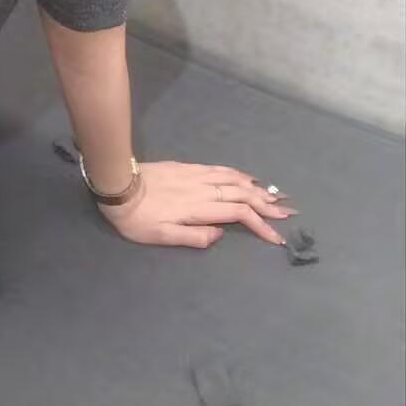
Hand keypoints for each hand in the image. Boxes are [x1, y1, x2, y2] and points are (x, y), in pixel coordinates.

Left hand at [94, 160, 298, 247]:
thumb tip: (220, 234)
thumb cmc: (136, 218)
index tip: (276, 237)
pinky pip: (219, 169)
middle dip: (267, 204)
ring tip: (275, 194)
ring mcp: (195, 175)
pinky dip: (238, 174)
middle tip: (288, 213)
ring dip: (257, 187)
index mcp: (198, 208)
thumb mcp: (160, 236)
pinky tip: (245, 177)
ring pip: (233, 179)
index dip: (260, 224)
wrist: (116, 184)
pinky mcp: (186, 167)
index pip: (238, 214)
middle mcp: (201, 188)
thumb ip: (192, 237)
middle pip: (241, 194)